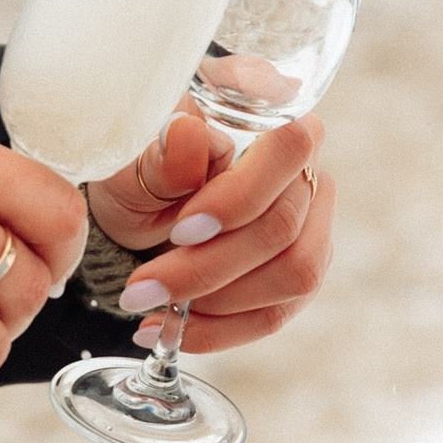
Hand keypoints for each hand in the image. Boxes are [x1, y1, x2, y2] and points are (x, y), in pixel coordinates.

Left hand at [85, 100, 334, 354]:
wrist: (137, 210)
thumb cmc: (139, 170)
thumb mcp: (129, 158)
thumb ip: (158, 151)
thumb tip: (188, 134)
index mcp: (271, 112)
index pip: (289, 149)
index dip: (240, 198)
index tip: (181, 229)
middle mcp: (306, 165)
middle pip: (284, 227)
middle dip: (208, 268)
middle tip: (143, 288)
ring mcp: (313, 221)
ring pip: (293, 276)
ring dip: (216, 304)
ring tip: (153, 307)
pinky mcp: (303, 269)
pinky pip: (278, 312)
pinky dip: (221, 330)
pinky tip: (173, 330)